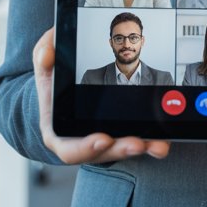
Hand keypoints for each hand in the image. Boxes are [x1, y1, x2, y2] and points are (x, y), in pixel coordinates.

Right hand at [33, 27, 170, 163]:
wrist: (66, 84)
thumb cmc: (54, 75)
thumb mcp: (44, 60)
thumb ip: (44, 52)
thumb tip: (48, 53)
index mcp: (58, 130)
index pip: (69, 148)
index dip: (85, 148)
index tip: (103, 138)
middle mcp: (80, 141)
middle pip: (102, 154)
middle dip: (120, 149)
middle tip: (137, 143)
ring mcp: (102, 141)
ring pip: (122, 151)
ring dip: (141, 148)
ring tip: (158, 144)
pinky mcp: (120, 135)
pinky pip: (135, 142)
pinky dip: (150, 142)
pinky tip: (162, 140)